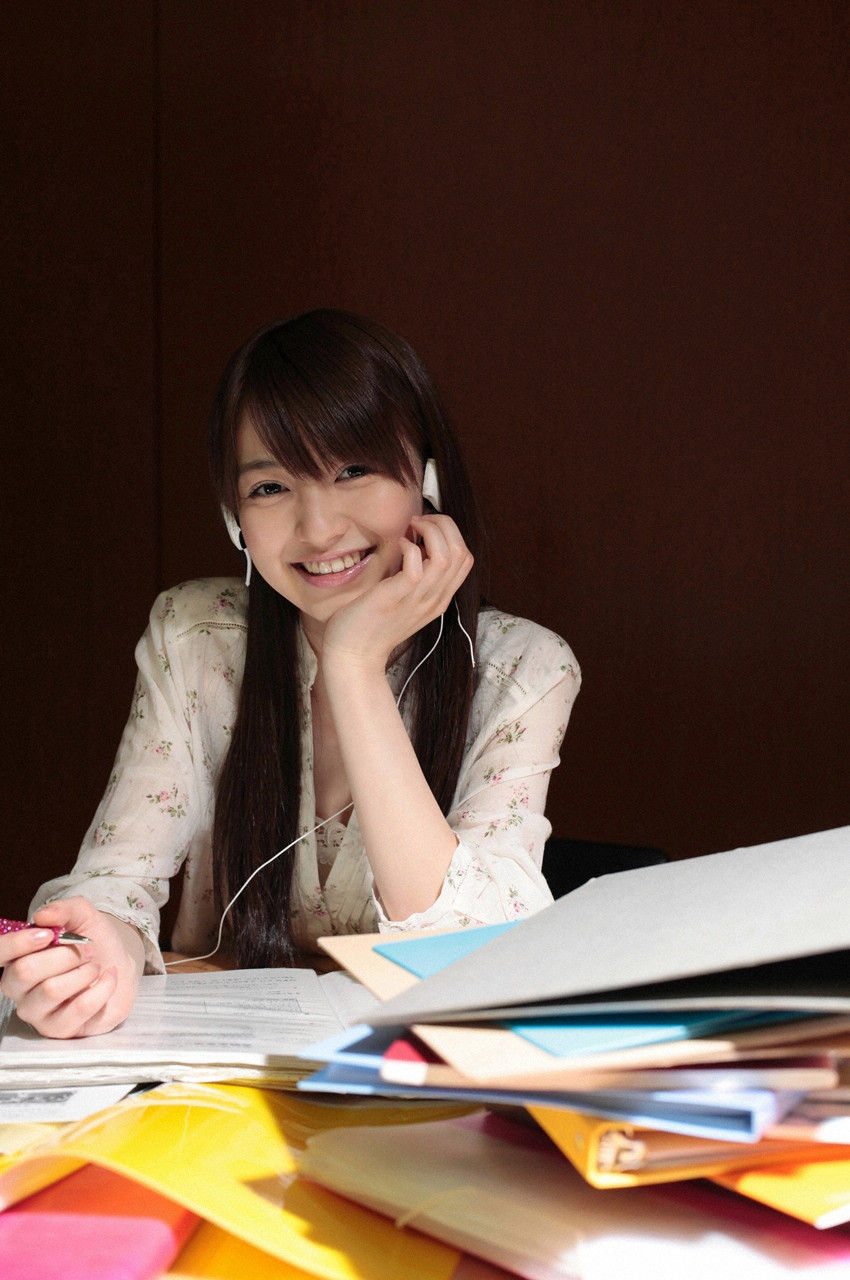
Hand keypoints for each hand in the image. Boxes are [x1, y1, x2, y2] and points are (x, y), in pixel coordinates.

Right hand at [0, 897, 144, 1037]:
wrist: (120, 966)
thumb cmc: (94, 943)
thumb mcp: (82, 916)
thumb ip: (64, 910)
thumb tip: (43, 916)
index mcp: (17, 959)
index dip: (18, 943)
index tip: (47, 934)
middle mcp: (19, 989)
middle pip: (25, 972)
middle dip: (64, 955)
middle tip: (87, 948)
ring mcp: (37, 1013)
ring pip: (51, 990)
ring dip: (84, 971)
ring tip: (95, 966)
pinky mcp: (60, 1029)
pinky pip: (80, 1008)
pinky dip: (103, 987)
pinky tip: (107, 978)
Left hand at [321, 514, 473, 675]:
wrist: (353, 656)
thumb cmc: (371, 625)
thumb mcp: (404, 601)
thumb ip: (415, 579)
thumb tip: (415, 545)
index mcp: (439, 599)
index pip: (465, 559)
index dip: (451, 534)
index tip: (425, 528)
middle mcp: (434, 599)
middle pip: (462, 552)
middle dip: (444, 525)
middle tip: (419, 522)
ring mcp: (418, 600)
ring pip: (446, 556)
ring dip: (430, 531)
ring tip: (411, 528)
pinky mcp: (396, 598)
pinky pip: (417, 565)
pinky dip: (410, 547)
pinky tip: (397, 546)